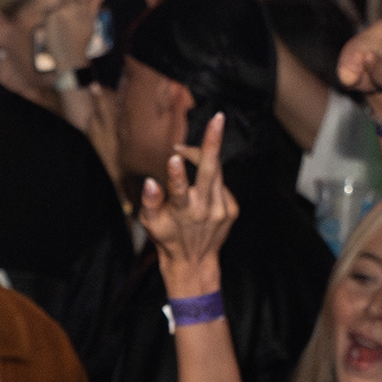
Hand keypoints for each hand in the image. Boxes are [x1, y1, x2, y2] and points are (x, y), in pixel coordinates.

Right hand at [133, 111, 237, 285]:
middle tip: (218, 119)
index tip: (175, 157)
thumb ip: (150, 202)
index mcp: (183, 212)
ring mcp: (222, 209)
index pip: (179, 190)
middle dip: (213, 143)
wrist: (194, 262)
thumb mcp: (151, 223)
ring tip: (185, 152)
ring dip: (204, 157)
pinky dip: (210, 180)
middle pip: (211, 171)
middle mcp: (206, 210)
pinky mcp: (232, 209)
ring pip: (216, 172)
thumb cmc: (168, 238)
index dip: (177, 173)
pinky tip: (200, 190)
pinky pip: (221, 184)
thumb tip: (150, 182)